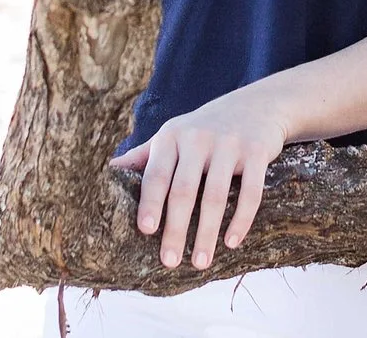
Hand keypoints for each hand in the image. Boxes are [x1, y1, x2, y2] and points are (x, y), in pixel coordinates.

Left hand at [110, 88, 288, 269]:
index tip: (146, 230)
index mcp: (171, 137)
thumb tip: (109, 172)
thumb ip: (145, 155)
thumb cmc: (205, 129)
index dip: (150, 202)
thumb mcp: (174, 135)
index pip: (156, 174)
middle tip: (169, 261)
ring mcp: (228, 144)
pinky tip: (231, 242)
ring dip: (207, 233)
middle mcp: (197, 138)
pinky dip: (240, 219)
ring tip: (200, 262)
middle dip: (176, 229)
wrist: (258, 104)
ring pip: (215, 195)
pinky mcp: (256, 151)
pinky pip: (249, 192)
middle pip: (183, 190)